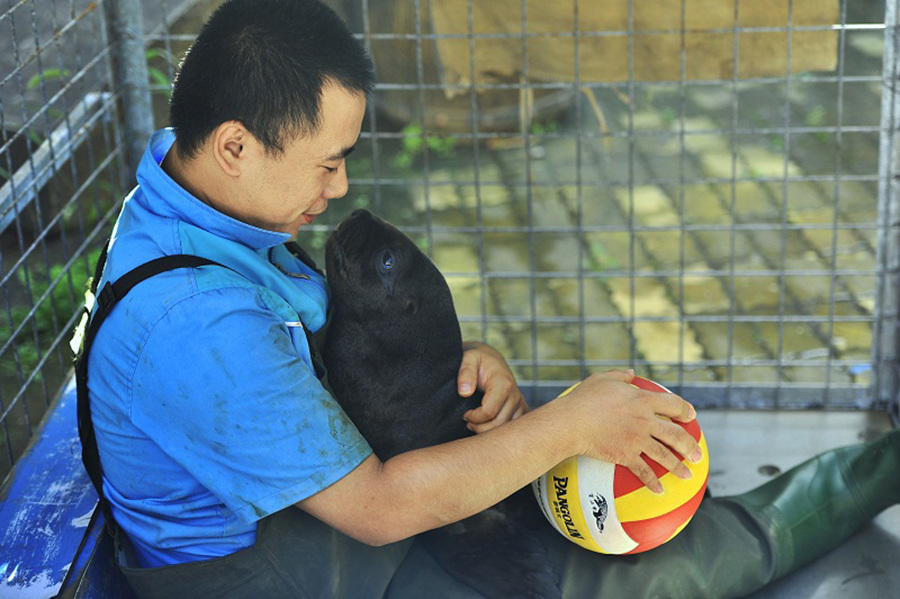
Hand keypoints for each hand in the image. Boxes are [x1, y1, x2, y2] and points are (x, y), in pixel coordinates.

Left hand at [458, 342, 528, 432]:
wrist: (492, 362)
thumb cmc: (479, 361)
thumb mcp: (468, 359)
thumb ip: (465, 373)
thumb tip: (464, 392)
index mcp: (504, 384)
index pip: (489, 412)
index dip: (474, 417)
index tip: (465, 414)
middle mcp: (516, 396)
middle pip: (497, 424)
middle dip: (479, 427)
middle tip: (468, 421)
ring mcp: (521, 405)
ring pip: (505, 430)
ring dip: (488, 431)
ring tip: (476, 422)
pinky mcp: (522, 412)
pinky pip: (511, 429)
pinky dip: (498, 431)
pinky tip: (487, 424)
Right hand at [558, 369, 700, 493]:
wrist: (571, 423)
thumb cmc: (583, 398)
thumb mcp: (602, 379)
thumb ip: (620, 375)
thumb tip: (631, 372)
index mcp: (642, 400)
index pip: (673, 404)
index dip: (685, 410)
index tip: (692, 416)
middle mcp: (645, 420)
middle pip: (676, 434)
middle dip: (690, 446)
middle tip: (698, 455)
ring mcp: (637, 439)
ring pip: (665, 455)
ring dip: (679, 467)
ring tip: (688, 475)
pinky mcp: (626, 455)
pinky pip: (644, 471)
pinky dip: (652, 482)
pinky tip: (659, 490)